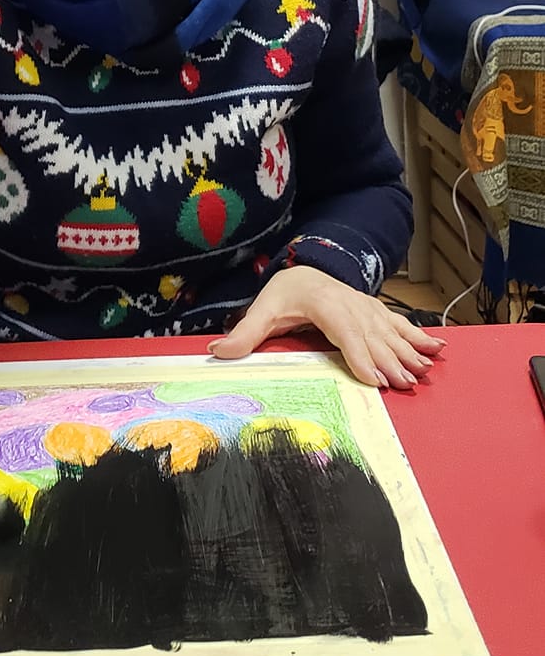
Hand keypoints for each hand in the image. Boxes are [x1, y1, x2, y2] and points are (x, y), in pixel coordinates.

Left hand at [206, 268, 443, 389]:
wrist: (305, 270)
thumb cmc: (285, 293)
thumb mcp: (262, 310)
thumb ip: (245, 334)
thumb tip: (218, 352)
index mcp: (324, 303)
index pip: (345, 331)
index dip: (360, 354)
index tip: (374, 378)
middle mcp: (351, 303)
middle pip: (372, 335)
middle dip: (390, 361)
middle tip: (403, 385)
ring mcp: (367, 307)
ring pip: (390, 331)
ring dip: (408, 352)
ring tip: (423, 372)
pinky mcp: (376, 312)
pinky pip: (401, 324)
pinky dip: (419, 337)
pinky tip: (437, 349)